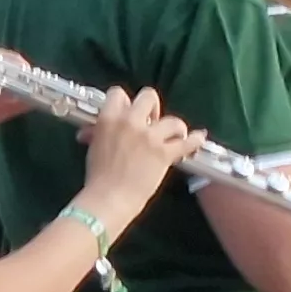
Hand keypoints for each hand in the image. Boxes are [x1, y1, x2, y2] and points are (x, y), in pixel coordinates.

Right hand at [74, 87, 198, 206]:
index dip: (126, 102)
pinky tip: (200, 137)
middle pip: (149, 96)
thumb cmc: (98, 176)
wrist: (109, 198)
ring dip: (175, 127)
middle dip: (152, 108)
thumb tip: (90, 130)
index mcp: (109, 119)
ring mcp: (149, 137)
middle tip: (152, 123)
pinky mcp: (164, 153)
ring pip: (172, 120)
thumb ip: (99, 132)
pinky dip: (195, 140)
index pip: (119, 93)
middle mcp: (130, 122)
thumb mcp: (94, 147)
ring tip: (173, 136)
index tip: (130, 113)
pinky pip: (187, 142)